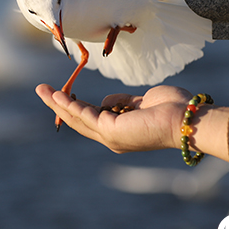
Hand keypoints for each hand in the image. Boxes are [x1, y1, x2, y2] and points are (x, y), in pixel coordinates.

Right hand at [35, 84, 228, 159]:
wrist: (186, 119)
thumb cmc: (172, 110)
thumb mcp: (141, 102)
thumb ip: (123, 102)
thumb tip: (106, 101)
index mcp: (121, 132)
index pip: (91, 120)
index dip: (74, 107)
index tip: (62, 94)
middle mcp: (113, 138)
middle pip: (78, 121)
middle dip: (58, 105)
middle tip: (42, 90)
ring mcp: (110, 137)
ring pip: (77, 118)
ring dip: (57, 103)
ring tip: (42, 90)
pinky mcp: (111, 130)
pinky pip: (84, 115)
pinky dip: (69, 105)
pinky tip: (57, 95)